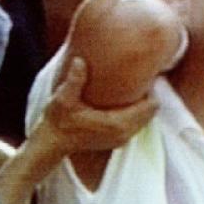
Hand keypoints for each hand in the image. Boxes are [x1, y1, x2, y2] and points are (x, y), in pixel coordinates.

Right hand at [31, 57, 158, 156]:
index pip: (148, 106)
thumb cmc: (58, 121)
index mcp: (115, 123)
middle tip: (141, 77)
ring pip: (146, 120)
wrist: (52, 143)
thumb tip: (80, 61)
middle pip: (151, 113)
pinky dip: (137, 113)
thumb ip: (74, 80)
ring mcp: (122, 140)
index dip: (149, 89)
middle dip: (148, 96)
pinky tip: (126, 100)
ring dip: (143, 105)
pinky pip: (137, 125)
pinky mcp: (118, 141)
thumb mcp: (63, 98)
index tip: (144, 74)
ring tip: (135, 86)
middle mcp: (123, 134)